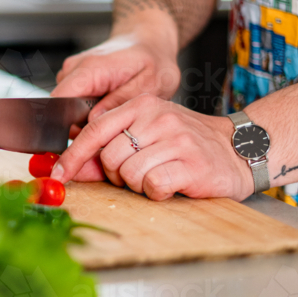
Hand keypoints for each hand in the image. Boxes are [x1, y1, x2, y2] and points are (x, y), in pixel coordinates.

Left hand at [50, 94, 254, 200]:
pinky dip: (157, 192)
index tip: (59, 174)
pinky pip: (153, 184)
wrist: (239, 151)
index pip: (95, 130)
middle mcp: (158, 117)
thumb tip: (72, 169)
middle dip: (116, 175)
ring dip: (138, 185)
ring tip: (158, 176)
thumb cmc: (185, 146)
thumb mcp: (145, 138)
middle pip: (108, 156)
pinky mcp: (192, 162)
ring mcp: (177, 138)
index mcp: (142, 105)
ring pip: (129, 173)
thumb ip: (108, 150)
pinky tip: (171, 184)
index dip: (73, 155)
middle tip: (138, 173)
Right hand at [51, 23, 180, 121]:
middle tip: (108, 127)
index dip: (67, 124)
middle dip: (79, 124)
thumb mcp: (148, 85)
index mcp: (91, 68)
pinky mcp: (75, 75)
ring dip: (83, 116)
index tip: (87, 136)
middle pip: (60, 107)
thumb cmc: (152, 60)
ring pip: (65, 106)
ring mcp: (73, 70)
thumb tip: (93, 121)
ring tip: (110, 112)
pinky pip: (71, 99)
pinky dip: (85, 108)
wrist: (149, 40)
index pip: (58, 101)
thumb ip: (119, 102)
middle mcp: (76, 67)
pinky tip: (105, 104)